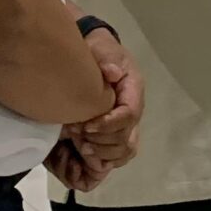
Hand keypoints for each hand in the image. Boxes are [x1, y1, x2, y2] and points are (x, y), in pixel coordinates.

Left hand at [63, 37, 143, 182]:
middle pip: (127, 139)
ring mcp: (126, 124)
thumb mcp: (102, 48)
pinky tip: (85, 156)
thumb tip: (112, 72)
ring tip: (80, 146)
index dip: (108, 124)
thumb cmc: (99, 52)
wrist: (95, 55)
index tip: (85, 126)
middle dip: (101, 141)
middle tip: (77, 136)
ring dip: (101, 154)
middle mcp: (133, 110)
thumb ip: (107, 59)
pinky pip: (118, 156)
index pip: (129, 114)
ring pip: (125, 151)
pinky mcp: (116, 132)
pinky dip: (103, 161)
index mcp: (133, 90)